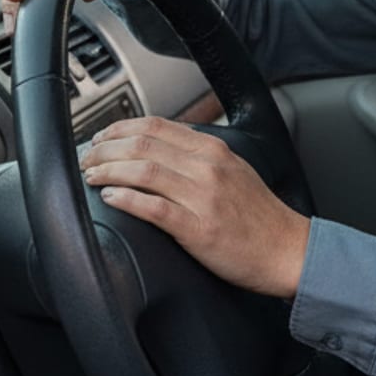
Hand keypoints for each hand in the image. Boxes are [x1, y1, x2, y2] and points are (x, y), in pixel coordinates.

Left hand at [80, 116, 310, 298]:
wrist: (288, 250)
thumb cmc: (259, 216)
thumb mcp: (232, 170)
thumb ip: (199, 156)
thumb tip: (159, 148)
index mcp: (212, 150)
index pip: (156, 125)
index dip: (120, 128)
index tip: (101, 137)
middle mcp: (207, 167)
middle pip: (143, 144)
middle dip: (105, 149)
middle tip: (87, 159)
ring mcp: (202, 197)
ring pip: (143, 171)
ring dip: (108, 171)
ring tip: (91, 176)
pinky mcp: (198, 229)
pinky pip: (154, 208)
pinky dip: (126, 199)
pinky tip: (109, 197)